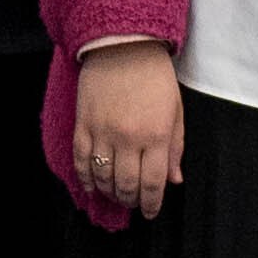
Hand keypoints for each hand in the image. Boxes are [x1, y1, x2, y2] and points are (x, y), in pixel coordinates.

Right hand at [73, 43, 185, 214]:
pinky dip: (85, 178)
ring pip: (102, 177)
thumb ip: (175, 147)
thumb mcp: (175, 110)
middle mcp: (129, 138)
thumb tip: (174, 180)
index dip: (151, 204)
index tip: (150, 212)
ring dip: (109, 192)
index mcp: (156, 135)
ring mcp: (103, 132)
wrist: (123, 45)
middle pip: (126, 185)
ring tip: (115, 193)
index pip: (153, 183)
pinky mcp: (84, 124)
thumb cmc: (154, 77)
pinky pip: (81, 160)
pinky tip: (90, 186)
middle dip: (131, 200)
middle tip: (133, 202)